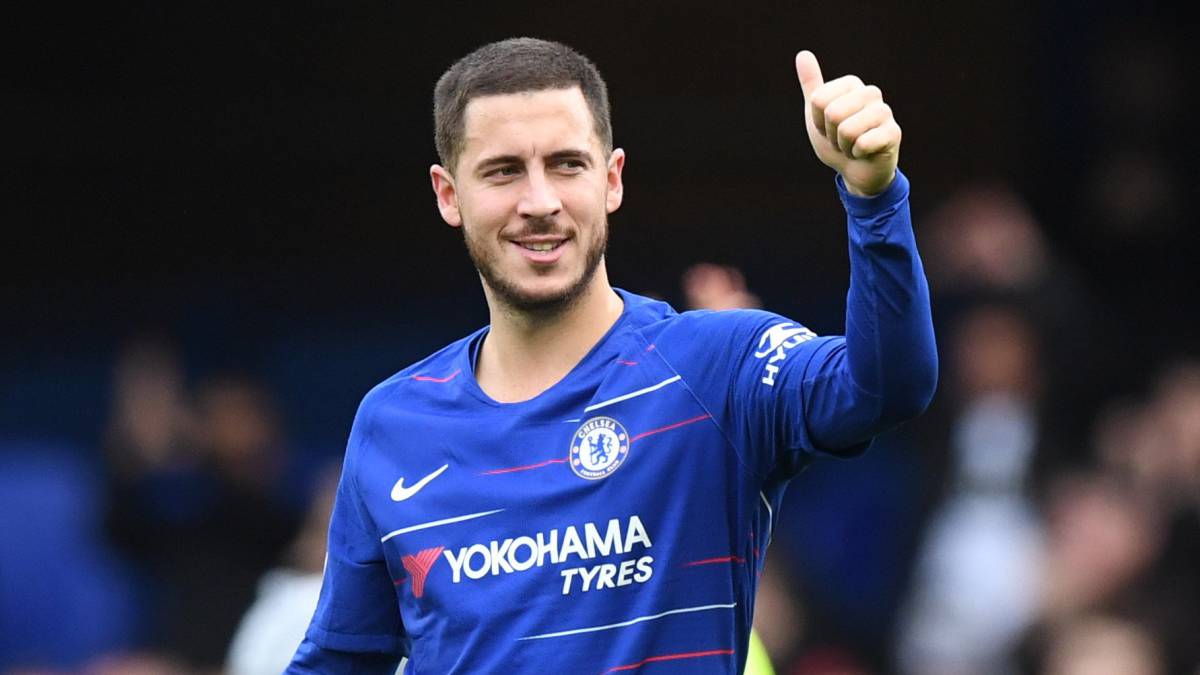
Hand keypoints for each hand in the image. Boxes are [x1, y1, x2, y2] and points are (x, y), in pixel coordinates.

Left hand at [795, 51, 900, 196]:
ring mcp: (885, 112)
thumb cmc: (836, 141)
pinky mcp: (893, 133)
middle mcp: (871, 92)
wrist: (856, 171)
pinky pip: (863, 143)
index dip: (818, 121)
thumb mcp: (817, 114)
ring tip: (853, 146)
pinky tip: (865, 153)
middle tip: (842, 139)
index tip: (829, 127)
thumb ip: (812, 85)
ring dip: (844, 146)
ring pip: (847, 129)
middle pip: (833, 113)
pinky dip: (857, 154)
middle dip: (831, 135)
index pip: (818, 99)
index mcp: (852, 84)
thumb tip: (803, 54)